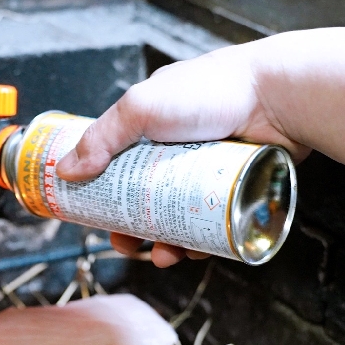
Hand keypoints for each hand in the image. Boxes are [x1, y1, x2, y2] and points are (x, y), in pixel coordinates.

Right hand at [55, 42, 309, 266]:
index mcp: (153, 124)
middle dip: (134, 227)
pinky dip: (201, 241)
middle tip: (128, 245)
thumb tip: (66, 171)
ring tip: (165, 255)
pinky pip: (213, 223)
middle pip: (147, 197)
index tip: (97, 217)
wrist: (278, 97)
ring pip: (180, 215)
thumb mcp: (142, 108)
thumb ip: (101, 137)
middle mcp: (179, 146)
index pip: (119, 164)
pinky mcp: (236, 187)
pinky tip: (194, 251)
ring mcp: (209, 169)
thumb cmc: (212, 90)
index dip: (105, 193)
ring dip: (167, 242)